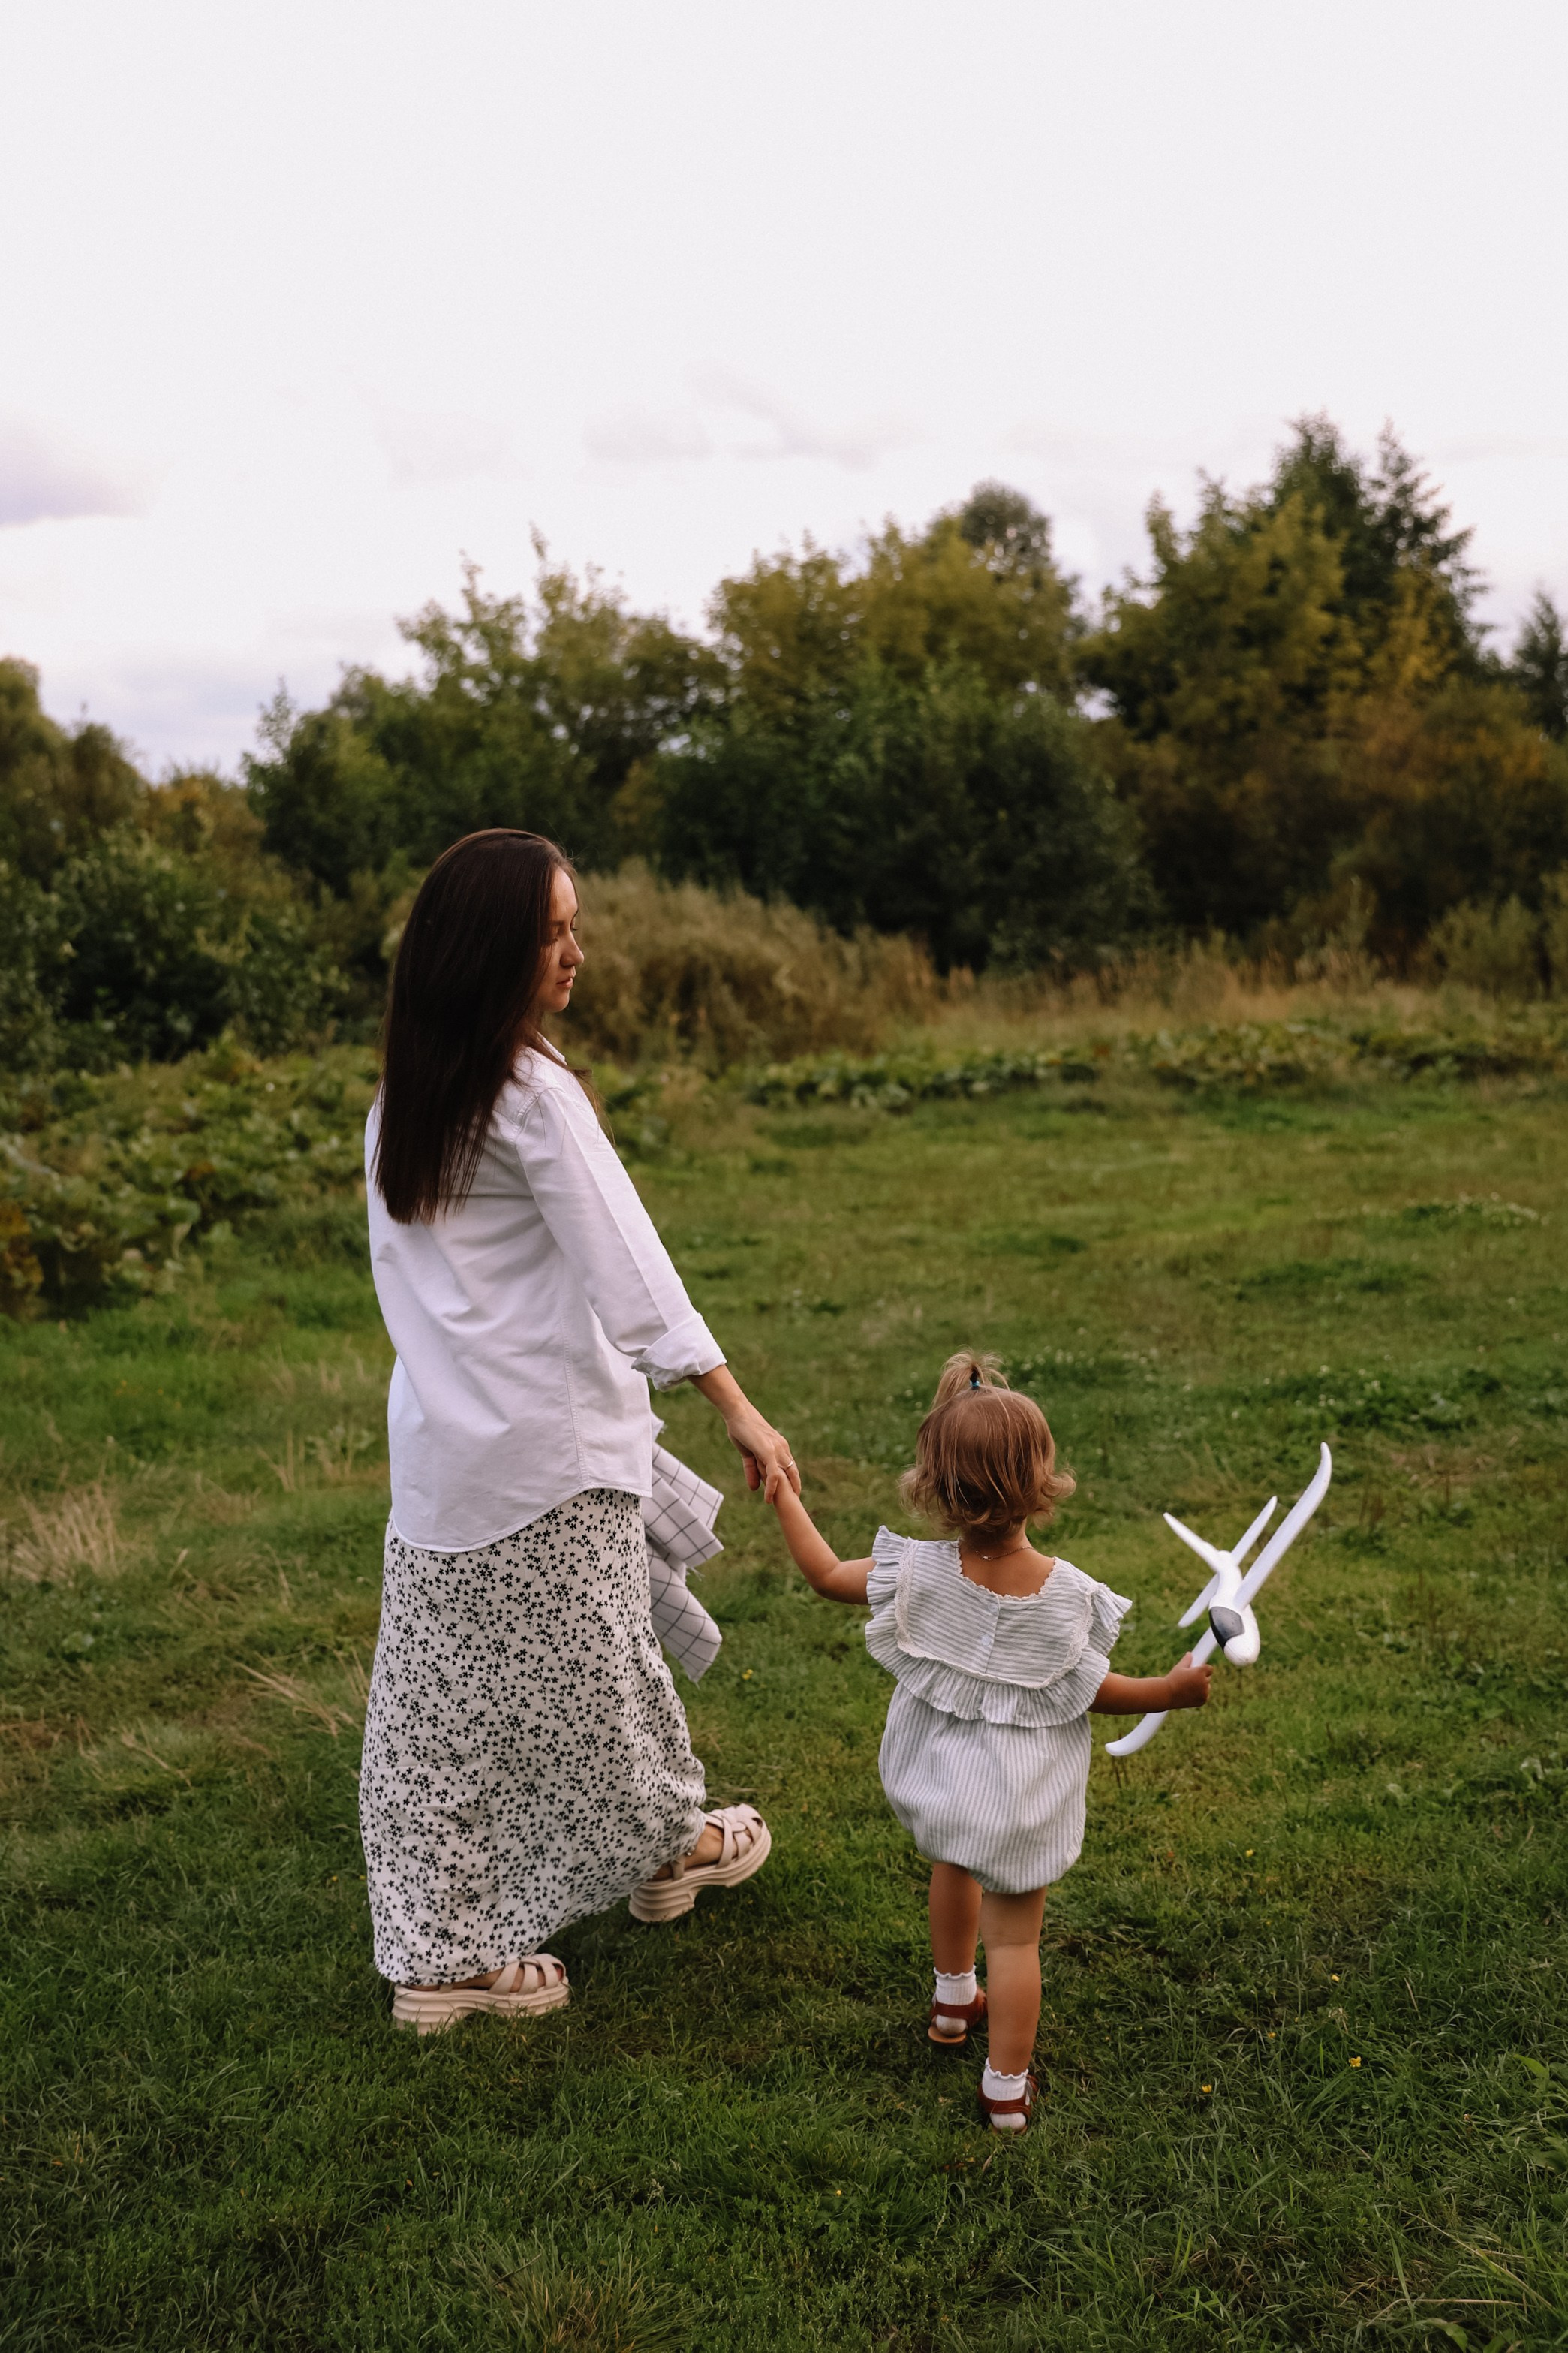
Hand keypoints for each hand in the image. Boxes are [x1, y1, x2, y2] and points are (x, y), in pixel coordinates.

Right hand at [690, 1365, 800, 1498]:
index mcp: (780, 1446)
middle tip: (792, 1504)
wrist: (737, 1414)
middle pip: (792, 1472)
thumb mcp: (748, 1454)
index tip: (791, 1494)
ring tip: (776, 1504)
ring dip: (781, 1492)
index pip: (790, 1467)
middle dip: (793, 1489)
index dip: (791, 1481)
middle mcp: (782, 1448)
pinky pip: (773, 1473)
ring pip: (784, 1475)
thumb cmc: (742, 1430)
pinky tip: (767, 1497)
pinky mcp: (768, 1450)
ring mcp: (777, 1449)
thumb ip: (752, 1470)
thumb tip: (754, 1489)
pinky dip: (771, 1486)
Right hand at [1165, 1651, 1212, 1709]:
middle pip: (1208, 1677)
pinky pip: (1204, 1695)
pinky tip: (1191, 1693)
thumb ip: (1187, 1660)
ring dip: (1202, 1686)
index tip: (1200, 1669)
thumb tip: (1190, 1654)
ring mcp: (1204, 1692)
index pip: (1210, 1668)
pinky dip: (1200, 1695)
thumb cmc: (1172, 1679)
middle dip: (1202, 1677)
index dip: (1204, 1668)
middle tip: (1191, 1678)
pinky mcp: (1203, 1700)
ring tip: (1190, 1686)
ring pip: (1207, 1687)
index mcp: (1200, 1672)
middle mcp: (1204, 1682)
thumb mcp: (1179, 1667)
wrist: (1167, 1694)